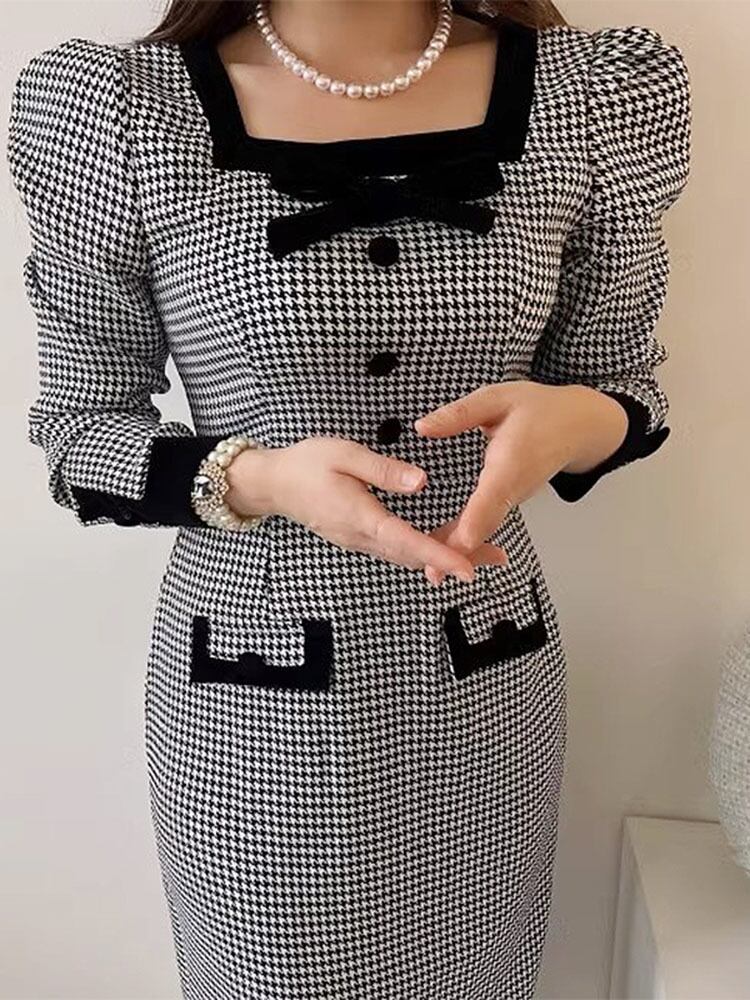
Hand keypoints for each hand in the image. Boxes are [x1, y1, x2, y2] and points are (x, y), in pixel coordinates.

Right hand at [225, 435, 505, 581]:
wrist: (274, 484)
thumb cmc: (306, 463)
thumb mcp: (343, 454)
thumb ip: (382, 469)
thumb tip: (422, 482)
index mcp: (360, 516)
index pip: (406, 541)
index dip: (438, 556)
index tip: (467, 569)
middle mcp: (362, 538)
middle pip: (415, 556)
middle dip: (456, 560)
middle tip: (497, 558)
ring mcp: (361, 542)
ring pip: (408, 557)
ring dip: (444, 559)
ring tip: (485, 556)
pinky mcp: (361, 539)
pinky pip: (398, 551)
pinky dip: (425, 553)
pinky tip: (445, 549)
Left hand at [414, 381, 628, 583]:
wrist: (578, 427)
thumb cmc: (539, 410)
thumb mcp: (498, 399)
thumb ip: (461, 414)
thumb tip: (423, 427)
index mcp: (510, 462)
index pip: (492, 497)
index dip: (477, 520)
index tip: (463, 542)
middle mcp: (512, 489)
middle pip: (485, 526)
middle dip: (460, 550)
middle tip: (433, 574)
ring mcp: (511, 500)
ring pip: (483, 530)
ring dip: (458, 551)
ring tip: (431, 574)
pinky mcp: (506, 503)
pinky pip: (484, 526)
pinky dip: (464, 542)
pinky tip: (440, 555)